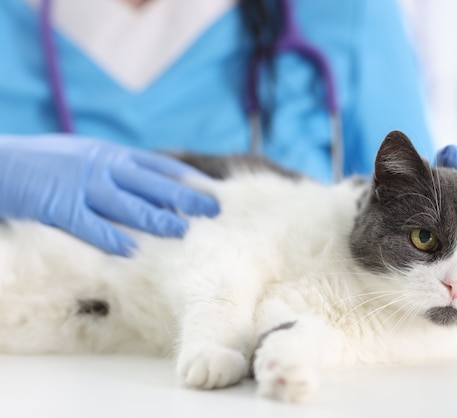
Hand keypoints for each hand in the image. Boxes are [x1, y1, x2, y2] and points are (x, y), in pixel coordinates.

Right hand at [0, 134, 219, 255]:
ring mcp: (81, 185)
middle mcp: (102, 166)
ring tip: (183, 231)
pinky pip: (89, 224)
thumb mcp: (86, 156)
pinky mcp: (58, 206)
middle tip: (213, 209)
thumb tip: (149, 187)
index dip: (185, 179)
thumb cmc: (46, 163)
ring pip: (128, 205)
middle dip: (185, 197)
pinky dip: (111, 238)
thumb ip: (116, 169)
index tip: (209, 189)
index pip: (158, 166)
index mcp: (110, 154)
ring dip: (157, 219)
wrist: (0, 162)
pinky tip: (132, 251)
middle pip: (152, 184)